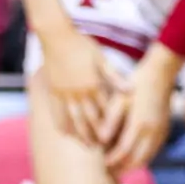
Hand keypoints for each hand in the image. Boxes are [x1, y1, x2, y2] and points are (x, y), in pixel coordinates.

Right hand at [41, 27, 126, 145]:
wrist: (56, 35)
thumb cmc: (81, 44)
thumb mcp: (101, 58)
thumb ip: (115, 77)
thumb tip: (131, 90)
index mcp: (93, 83)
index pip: (105, 109)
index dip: (111, 124)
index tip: (118, 137)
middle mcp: (79, 91)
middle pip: (90, 119)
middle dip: (97, 135)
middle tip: (104, 148)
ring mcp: (64, 93)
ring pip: (73, 119)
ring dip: (81, 134)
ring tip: (87, 146)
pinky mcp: (53, 91)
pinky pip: (57, 112)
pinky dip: (62, 125)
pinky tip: (65, 134)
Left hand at [103, 47, 179, 174]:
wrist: (160, 76)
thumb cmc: (135, 86)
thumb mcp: (119, 100)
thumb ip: (110, 120)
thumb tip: (101, 139)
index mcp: (139, 124)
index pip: (124, 151)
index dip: (113, 160)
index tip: (103, 164)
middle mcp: (152, 132)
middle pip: (137, 160)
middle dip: (122, 169)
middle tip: (109, 174)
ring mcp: (160, 133)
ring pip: (147, 158)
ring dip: (133, 166)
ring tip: (119, 170)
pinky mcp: (164, 132)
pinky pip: (153, 152)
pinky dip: (142, 159)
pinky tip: (132, 160)